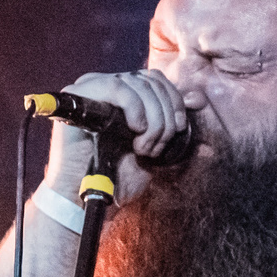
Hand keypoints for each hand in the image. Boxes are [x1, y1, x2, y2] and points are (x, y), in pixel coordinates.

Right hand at [39, 69, 193, 209]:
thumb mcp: (154, 147)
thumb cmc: (116, 176)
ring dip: (150, 118)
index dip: (174, 101)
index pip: (156, 79)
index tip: (178, 128)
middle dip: (163, 115)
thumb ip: (172, 122)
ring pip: (136, 83)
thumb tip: (198, 99)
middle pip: (149, 81)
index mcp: (123, 93)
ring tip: (143, 146)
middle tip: (156, 145)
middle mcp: (105, 86)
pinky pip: (116, 87)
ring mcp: (90, 88)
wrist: (84, 197)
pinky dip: (134, 108)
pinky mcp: (77, 96)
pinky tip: (134, 130)